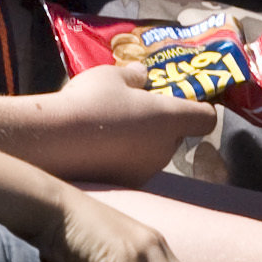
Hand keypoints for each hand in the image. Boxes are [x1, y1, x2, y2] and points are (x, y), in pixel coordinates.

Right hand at [43, 61, 213, 180]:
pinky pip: (132, 168)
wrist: (55, 143)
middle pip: (176, 136)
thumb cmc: (90, 102)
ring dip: (141, 143)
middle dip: (161, 124)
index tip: (182, 99)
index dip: (200, 108)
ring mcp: (145, 172)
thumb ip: (133, 76)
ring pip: (153, 153)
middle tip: (136, 110)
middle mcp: (164, 150)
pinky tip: (98, 148)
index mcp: (169, 119)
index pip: (206, 118)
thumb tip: (142, 75)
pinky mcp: (125, 186)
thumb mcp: (112, 76)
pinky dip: (122, 159)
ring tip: (111, 129)